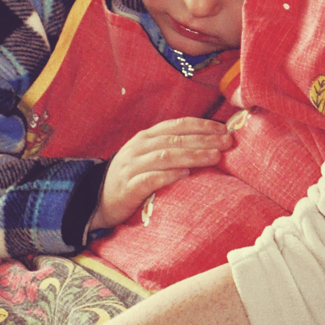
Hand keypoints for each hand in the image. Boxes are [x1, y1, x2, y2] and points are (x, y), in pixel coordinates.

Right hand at [90, 117, 231, 229]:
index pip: (177, 125)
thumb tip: (207, 143)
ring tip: (214, 157)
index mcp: (146, 137)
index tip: (223, 129)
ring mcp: (133, 166)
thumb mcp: (148, 155)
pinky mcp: (129, 187)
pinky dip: (169, 175)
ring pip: (166, 156)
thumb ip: (171, 147)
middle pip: (176, 139)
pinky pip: (151, 179)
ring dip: (192, 155)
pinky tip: (186, 174)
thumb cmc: (131, 176)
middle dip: (204, 140)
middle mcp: (139, 147)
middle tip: (227, 143)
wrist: (98, 199)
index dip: (201, 125)